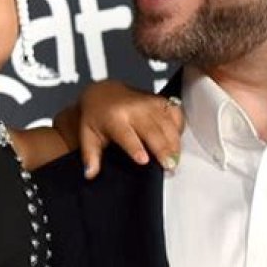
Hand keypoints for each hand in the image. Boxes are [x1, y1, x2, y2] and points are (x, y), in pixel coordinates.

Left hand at [53, 80, 183, 178]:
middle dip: (162, 149)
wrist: (103, 92)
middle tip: (170, 167)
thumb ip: (90, 156)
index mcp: (113, 117)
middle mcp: (133, 108)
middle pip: (152, 131)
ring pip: (167, 124)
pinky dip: (179, 128)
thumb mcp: (87, 135)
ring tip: (175, 160)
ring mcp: (148, 103)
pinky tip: (176, 141)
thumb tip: (89, 174)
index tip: (144, 160)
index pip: (125, 134)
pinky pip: (175, 114)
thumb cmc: (96, 117)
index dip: (135, 147)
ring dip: (174, 143)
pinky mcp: (159, 100)